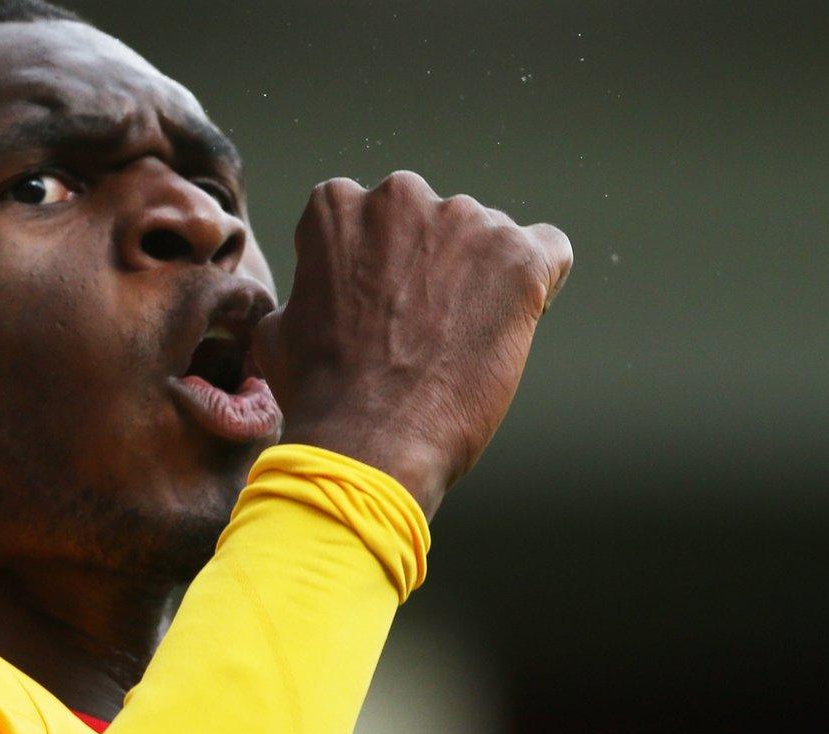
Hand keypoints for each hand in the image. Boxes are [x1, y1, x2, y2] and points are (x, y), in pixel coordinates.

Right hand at [253, 172, 571, 517]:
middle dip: (433, 264)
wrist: (370, 442)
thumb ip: (308, 287)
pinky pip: (549, 251)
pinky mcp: (519, 257)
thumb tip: (316, 294)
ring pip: (489, 238)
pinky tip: (515, 324)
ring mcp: (465, 221)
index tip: (379, 306)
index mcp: (338, 206)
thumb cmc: (320, 394)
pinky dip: (539, 284)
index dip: (378, 265)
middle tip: (422, 327)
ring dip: (481, 279)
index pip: (370, 215)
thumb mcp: (279, 328)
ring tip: (461, 343)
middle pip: (434, 221)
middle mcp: (401, 195)